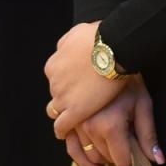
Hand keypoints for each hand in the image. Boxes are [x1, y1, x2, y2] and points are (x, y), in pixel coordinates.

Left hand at [44, 20, 129, 136]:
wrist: (112, 49)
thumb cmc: (98, 37)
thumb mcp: (76, 32)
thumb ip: (67, 43)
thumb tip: (65, 47)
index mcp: (53, 66)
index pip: (55, 79)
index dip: (66, 83)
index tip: (76, 85)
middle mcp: (54, 82)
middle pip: (56, 94)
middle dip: (66, 97)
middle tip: (80, 99)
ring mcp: (63, 98)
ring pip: (56, 111)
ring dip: (64, 113)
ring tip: (75, 118)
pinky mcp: (75, 112)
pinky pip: (62, 126)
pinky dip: (63, 130)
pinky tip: (67, 132)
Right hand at [64, 75, 163, 165]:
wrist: (105, 53)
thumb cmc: (128, 78)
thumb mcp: (143, 104)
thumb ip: (148, 135)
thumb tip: (158, 160)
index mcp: (110, 127)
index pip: (121, 160)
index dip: (130, 157)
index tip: (134, 148)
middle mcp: (89, 128)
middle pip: (103, 157)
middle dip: (114, 153)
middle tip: (122, 140)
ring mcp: (74, 122)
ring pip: (86, 152)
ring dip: (97, 152)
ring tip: (108, 144)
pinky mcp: (65, 115)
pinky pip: (68, 142)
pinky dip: (77, 152)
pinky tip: (87, 157)